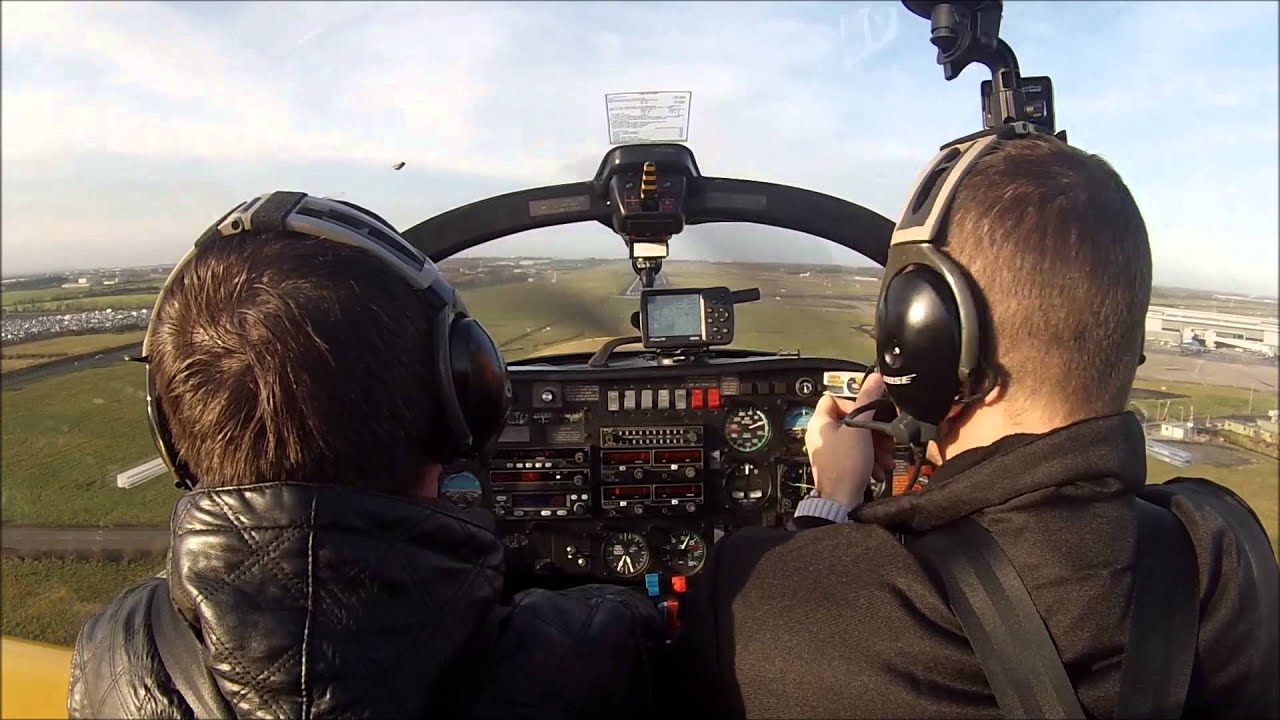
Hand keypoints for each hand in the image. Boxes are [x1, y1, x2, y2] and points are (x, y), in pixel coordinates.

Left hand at [803, 372, 896, 508]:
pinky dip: (869, 459)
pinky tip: (879, 468)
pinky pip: (856, 455)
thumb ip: (868, 401)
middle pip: (850, 421)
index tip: (869, 412)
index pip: (833, 398)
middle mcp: (821, 435)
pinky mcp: (838, 465)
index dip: (854, 402)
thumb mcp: (860, 428)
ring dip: (875, 447)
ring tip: (885, 457)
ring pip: (856, 439)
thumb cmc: (845, 467)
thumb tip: (874, 378)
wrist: (842, 501)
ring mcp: (829, 451)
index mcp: (820, 422)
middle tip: (884, 438)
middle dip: (872, 430)